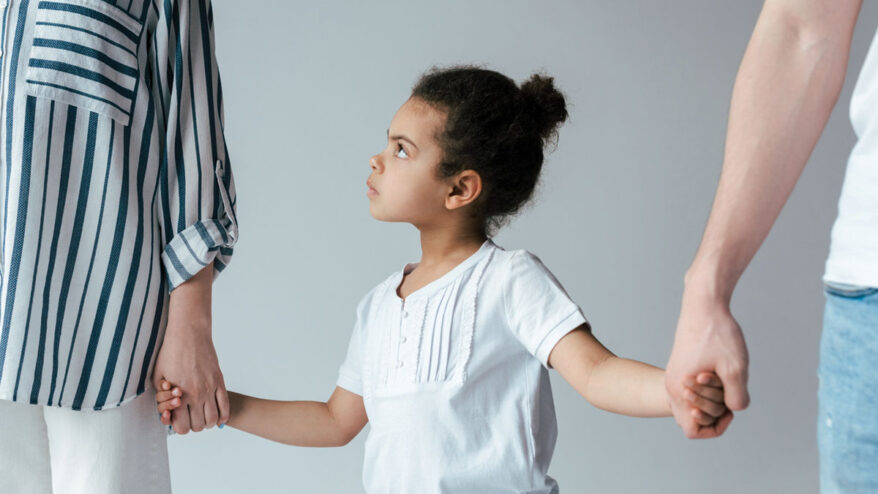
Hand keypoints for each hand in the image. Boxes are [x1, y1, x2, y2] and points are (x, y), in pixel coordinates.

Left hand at [151, 264, 229, 433]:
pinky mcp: (220, 381)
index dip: (178, 426)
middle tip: (189, 418)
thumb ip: (162, 398)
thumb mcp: (158, 377)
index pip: (182, 426)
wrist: (189, 333)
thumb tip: (168, 414)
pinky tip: (217, 418)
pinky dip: (222, 417)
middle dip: (192, 426)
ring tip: (201, 417)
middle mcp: (197, 394)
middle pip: (198, 426)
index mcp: (180, 395)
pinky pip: (225, 406)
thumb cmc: (170, 353)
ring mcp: (210, 388)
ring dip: (206, 423)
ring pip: (212, 420)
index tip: (176, 419)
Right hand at [665, 289, 748, 438]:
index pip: (692, 430)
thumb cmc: (718, 334)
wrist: (703, 305)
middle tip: (728, 386)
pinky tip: (721, 370)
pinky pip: (693, 391)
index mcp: (680, 391)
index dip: (714, 428)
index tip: (730, 410)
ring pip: (694, 404)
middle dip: (716, 410)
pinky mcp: (681, 368)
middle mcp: (672, 386)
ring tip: (725, 377)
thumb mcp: (735, 368)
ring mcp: (675, 376)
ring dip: (713, 398)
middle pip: (694, 419)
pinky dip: (709, 387)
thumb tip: (733, 410)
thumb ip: (736, 398)